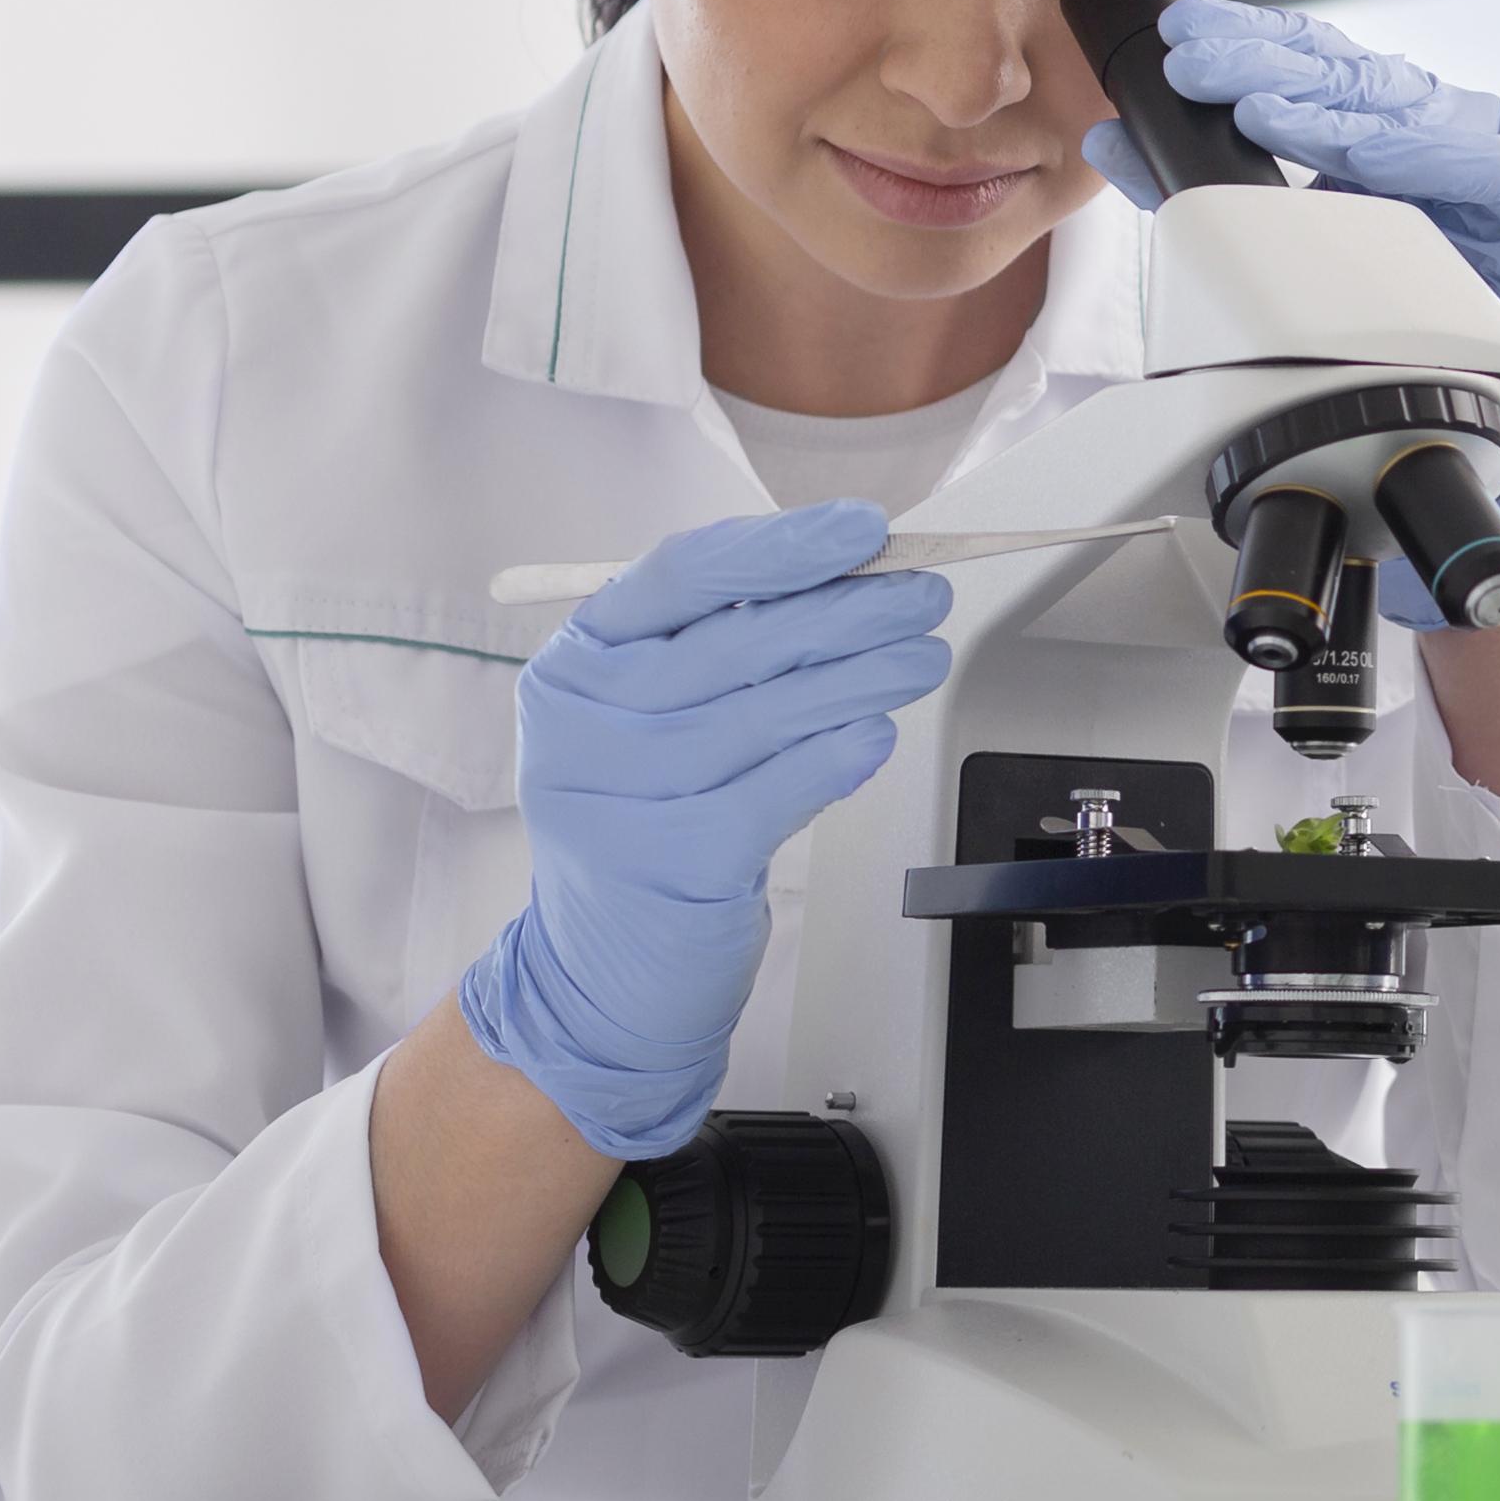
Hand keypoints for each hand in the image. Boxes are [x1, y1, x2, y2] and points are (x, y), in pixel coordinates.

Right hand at [458, 500, 952, 1159]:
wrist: (599, 972)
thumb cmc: (648, 821)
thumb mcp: (656, 722)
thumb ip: (727, 647)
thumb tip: (849, 575)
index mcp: (574, 665)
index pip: (679, 576)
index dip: (779, 548)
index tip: (861, 529)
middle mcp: (580, 724)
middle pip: (734, 642)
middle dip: (847, 610)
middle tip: (925, 596)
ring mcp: (617, 797)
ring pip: (762, 713)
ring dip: (860, 677)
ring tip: (922, 657)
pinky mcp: (668, 864)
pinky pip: (770, 793)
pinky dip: (831, 758)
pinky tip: (876, 735)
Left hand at [1108, 0, 1499, 574]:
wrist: (1487, 399)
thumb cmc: (1404, 312)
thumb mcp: (1296, 240)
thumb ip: (1212, 187)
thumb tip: (1115, 138)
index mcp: (1385, 121)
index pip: (1311, 63)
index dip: (1247, 42)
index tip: (1179, 38)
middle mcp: (1440, 124)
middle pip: (1348, 76)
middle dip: (1265, 63)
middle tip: (1196, 61)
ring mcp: (1494, 158)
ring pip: (1408, 112)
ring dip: (1328, 107)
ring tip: (1259, 108)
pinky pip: (1486, 171)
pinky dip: (1427, 156)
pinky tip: (1372, 154)